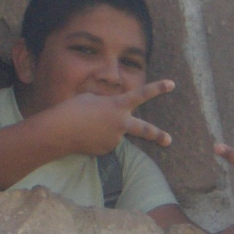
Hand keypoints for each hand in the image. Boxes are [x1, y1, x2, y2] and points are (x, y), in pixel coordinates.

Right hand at [44, 80, 175, 155]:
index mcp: (118, 105)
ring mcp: (115, 138)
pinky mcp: (106, 150)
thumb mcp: (92, 99)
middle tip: (169, 141)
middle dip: (158, 135)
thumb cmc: (74, 109)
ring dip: (104, 130)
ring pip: (115, 133)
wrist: (61, 131)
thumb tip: (110, 117)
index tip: (172, 84)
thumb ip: (107, 105)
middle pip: (145, 130)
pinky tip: (86, 136)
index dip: (158, 88)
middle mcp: (121, 123)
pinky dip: (97, 139)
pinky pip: (105, 142)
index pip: (142, 94)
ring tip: (87, 127)